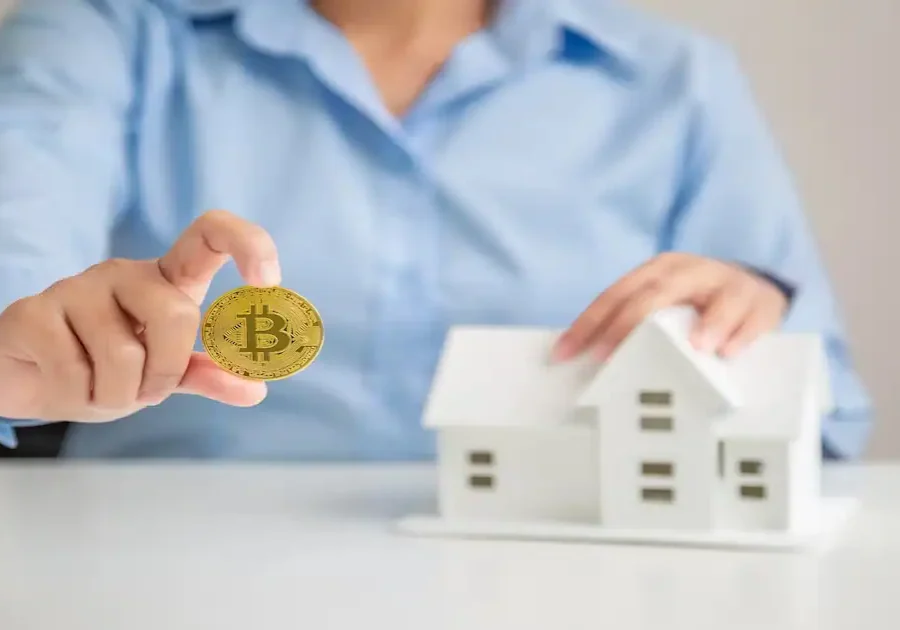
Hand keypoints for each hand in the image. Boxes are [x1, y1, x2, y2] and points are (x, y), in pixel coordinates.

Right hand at [0, 210, 280, 422]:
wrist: (28, 380)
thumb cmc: (106, 368)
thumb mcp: (164, 374)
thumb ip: (207, 375)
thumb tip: (257, 389)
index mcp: (166, 281)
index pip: (210, 234)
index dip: (248, 244)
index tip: (270, 281)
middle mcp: (126, 273)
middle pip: (176, 315)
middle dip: (166, 373)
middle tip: (145, 390)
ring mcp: (77, 286)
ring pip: (124, 356)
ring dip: (118, 395)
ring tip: (100, 389)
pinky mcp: (33, 311)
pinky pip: (74, 372)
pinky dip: (79, 398)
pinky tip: (68, 386)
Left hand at [552, 253, 789, 362]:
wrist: (753, 286)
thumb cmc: (697, 302)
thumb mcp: (664, 303)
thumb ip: (633, 324)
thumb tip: (589, 357)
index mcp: (658, 270)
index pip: (616, 294)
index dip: (588, 323)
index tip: (566, 352)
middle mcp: (689, 271)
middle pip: (655, 294)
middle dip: (627, 325)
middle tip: (607, 356)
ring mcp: (727, 284)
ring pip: (715, 299)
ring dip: (705, 323)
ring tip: (695, 346)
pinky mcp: (759, 303)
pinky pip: (752, 318)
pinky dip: (740, 334)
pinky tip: (728, 353)